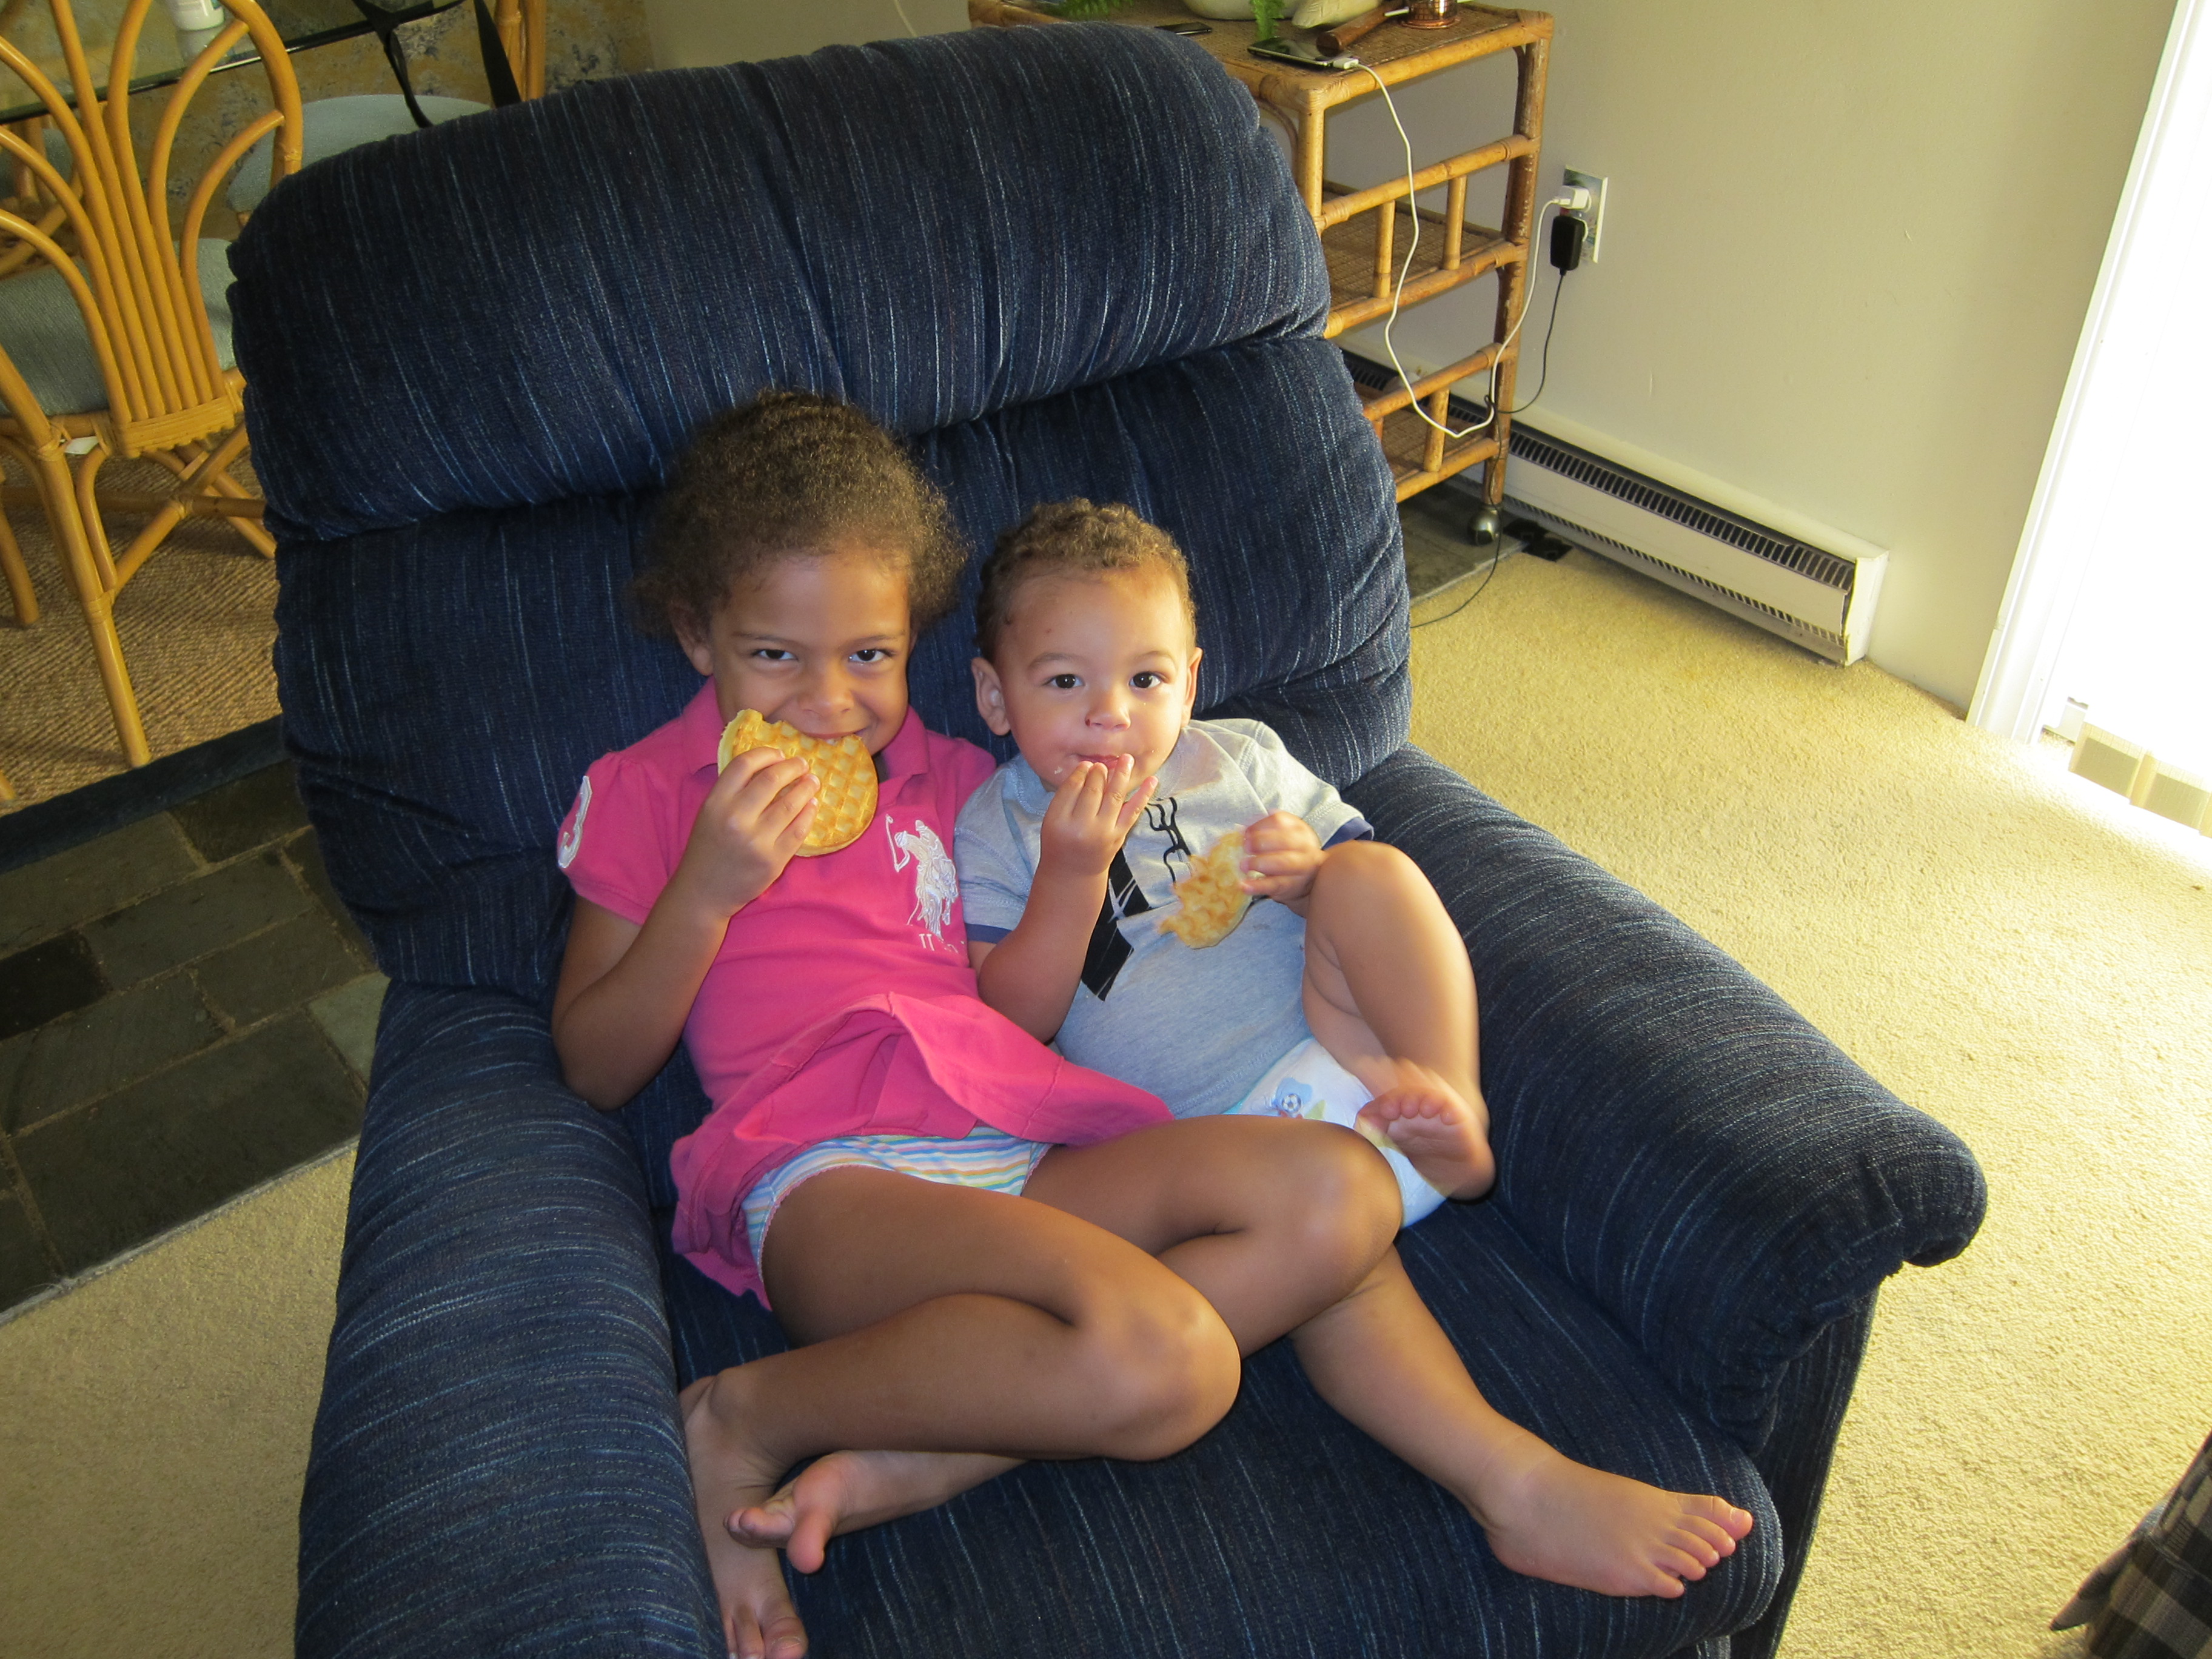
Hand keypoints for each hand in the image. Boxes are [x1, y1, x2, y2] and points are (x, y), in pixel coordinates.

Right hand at [672, 746, 818, 918]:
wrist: (704, 892)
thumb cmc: (708, 849)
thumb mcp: (710, 814)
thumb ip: (732, 791)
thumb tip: (769, 764)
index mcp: (716, 803)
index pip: (744, 764)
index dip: (766, 753)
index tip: (779, 753)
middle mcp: (736, 819)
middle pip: (772, 778)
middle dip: (793, 767)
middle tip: (802, 764)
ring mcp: (757, 840)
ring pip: (792, 803)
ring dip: (807, 787)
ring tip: (812, 782)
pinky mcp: (774, 860)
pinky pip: (799, 829)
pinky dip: (809, 813)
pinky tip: (811, 805)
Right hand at [1038, 756, 1156, 883]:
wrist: (1074, 873)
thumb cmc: (1060, 841)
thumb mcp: (1052, 819)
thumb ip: (1066, 795)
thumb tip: (1088, 767)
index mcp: (1059, 821)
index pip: (1071, 789)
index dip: (1080, 773)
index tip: (1087, 764)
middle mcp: (1082, 827)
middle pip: (1093, 791)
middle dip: (1099, 773)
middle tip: (1103, 764)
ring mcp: (1103, 832)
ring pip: (1114, 796)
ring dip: (1122, 775)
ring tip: (1127, 759)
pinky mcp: (1119, 836)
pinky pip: (1133, 811)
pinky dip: (1143, 794)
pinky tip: (1152, 780)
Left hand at [1241, 810, 1322, 903]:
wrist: (1309, 877)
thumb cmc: (1290, 851)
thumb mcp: (1282, 835)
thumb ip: (1263, 830)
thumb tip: (1241, 831)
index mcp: (1298, 829)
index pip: (1278, 821)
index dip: (1258, 825)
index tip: (1245, 832)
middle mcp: (1303, 846)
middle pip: (1283, 841)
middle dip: (1260, 843)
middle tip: (1245, 848)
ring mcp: (1301, 867)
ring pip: (1282, 863)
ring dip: (1259, 863)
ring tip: (1243, 866)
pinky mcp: (1293, 886)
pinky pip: (1274, 885)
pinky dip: (1257, 886)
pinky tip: (1245, 885)